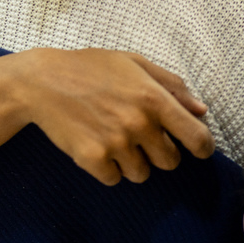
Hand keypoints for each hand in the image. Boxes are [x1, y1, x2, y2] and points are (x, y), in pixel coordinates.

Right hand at [16, 48, 213, 185]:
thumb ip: (170, 84)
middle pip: (170, 162)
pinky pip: (114, 179)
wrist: (41, 81)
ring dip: (130, 161)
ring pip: (141, 174)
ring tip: (111, 137)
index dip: (202, 148)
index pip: (198, 138)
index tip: (196, 149)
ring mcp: (115, 143)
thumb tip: (201, 110)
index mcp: (153, 97)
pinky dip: (106, 168)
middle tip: (136, 134)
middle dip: (158, 152)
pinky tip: (94, 144)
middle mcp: (139, 123)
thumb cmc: (88, 68)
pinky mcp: (93, 159)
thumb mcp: (132, 63)